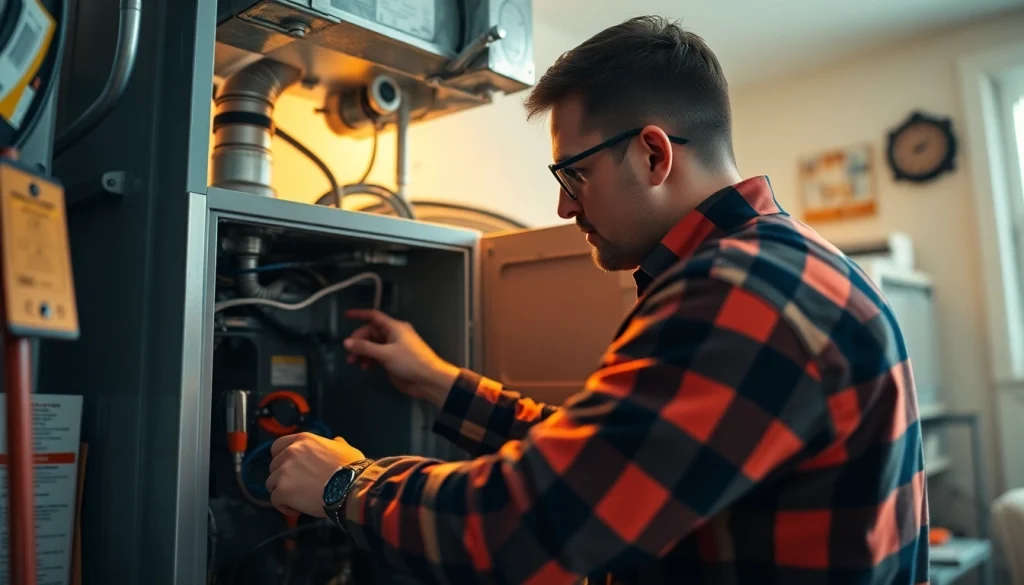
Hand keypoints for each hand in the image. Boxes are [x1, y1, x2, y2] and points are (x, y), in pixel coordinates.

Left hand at [266, 433, 365, 517]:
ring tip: (297, 499)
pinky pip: (275, 500)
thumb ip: (336, 444)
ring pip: (271, 483)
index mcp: (303, 440)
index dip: (280, 457)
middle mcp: (290, 453)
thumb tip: (336, 441)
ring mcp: (284, 472)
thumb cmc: (351, 468)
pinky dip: (283, 506)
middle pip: (274, 466)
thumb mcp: (345, 449)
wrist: (351, 487)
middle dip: (282, 476)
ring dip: (282, 491)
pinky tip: (296, 510)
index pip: (278, 446)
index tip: (287, 467)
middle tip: (296, 485)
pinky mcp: (283, 491)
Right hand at [343, 309, 458, 406]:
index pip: (374, 316)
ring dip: (362, 352)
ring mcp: (392, 348)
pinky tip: (365, 367)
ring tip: (354, 362)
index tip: (346, 315)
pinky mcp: (392, 360)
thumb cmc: (410, 362)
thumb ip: (365, 348)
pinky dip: (369, 360)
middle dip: (358, 341)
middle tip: (349, 353)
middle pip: (370, 333)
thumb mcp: (386, 353)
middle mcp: (393, 335)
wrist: (428, 380)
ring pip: (372, 346)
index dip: (359, 314)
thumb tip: (346, 342)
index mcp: (394, 327)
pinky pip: (376, 356)